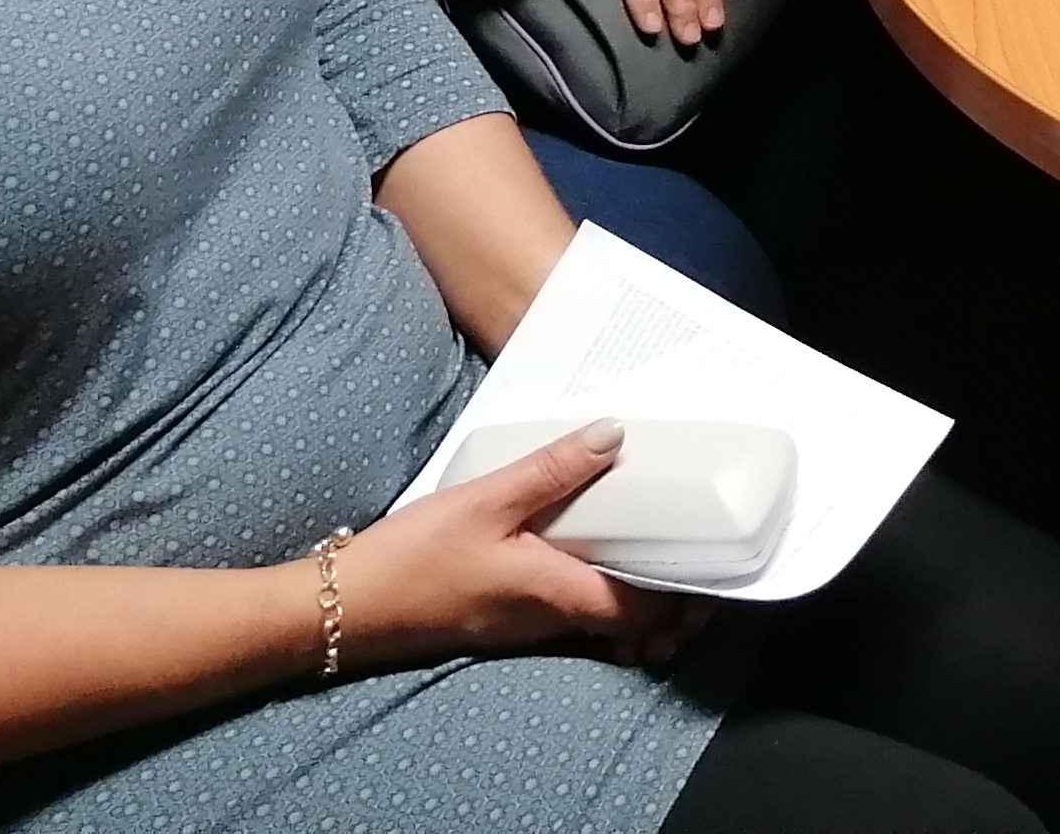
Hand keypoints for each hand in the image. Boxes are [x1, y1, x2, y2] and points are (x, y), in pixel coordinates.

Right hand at [329, 418, 705, 670]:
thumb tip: (616, 434)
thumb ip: (551, 469)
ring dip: (636, 595)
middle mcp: (549, 620)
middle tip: (697, 554)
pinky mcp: (504, 617)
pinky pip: (568, 609)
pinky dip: (595, 588)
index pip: (641, 611)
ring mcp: (525, 625)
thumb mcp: (484, 500)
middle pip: (630, 622)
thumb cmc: (414, 558)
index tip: (714, 564)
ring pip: (600, 617)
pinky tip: (591, 546)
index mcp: (555, 595)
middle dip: (672, 602)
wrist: (345, 608)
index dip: (684, 596)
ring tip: (656, 543)